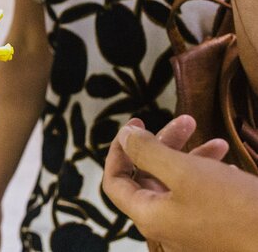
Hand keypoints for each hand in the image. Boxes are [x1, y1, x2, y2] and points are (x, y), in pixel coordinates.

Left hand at [102, 117, 257, 251]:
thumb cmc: (235, 209)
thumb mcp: (184, 172)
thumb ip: (147, 151)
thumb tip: (124, 136)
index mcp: (148, 215)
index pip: (115, 181)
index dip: (120, 150)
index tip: (137, 125)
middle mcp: (164, 225)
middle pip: (148, 177)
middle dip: (165, 145)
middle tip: (188, 120)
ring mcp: (189, 229)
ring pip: (178, 183)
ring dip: (194, 157)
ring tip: (222, 143)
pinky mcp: (213, 228)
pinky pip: (201, 196)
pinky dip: (210, 176)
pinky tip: (231, 166)